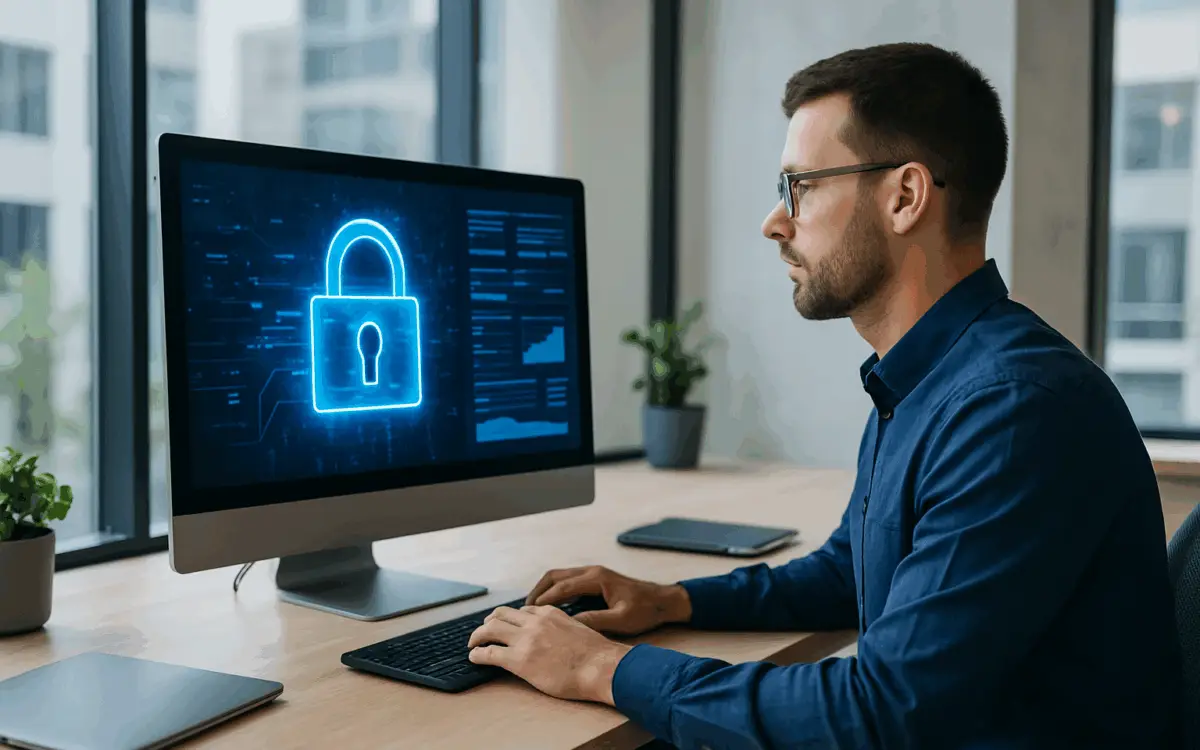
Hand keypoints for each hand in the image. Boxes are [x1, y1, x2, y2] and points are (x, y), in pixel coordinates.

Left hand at [467, 605, 630, 703]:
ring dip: (478, 635)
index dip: (511, 618)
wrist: (599, 667)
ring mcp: (525, 639)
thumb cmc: (596, 655)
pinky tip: (474, 657)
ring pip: (490, 628)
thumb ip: (563, 628)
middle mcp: (534, 622)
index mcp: (549, 613)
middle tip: (484, 631)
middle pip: (501, 614)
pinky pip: (489, 652)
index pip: (523, 610)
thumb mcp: (579, 630)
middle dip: (490, 621)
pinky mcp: (519, 660)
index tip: (507, 624)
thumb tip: (560, 638)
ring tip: (473, 643)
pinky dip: (477, 653)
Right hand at [526, 565, 691, 635]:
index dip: (544, 599)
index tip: (529, 613)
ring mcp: (593, 574)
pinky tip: (550, 608)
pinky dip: (554, 591)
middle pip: (555, 576)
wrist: (663, 601)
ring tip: (532, 609)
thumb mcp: (621, 620)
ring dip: (544, 590)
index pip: (562, 586)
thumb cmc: (645, 611)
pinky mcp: (595, 580)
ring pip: (560, 576)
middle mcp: (592, 571)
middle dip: (537, 591)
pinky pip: (568, 581)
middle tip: (524, 609)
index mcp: (596, 578)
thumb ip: (595, 621)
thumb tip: (570, 626)